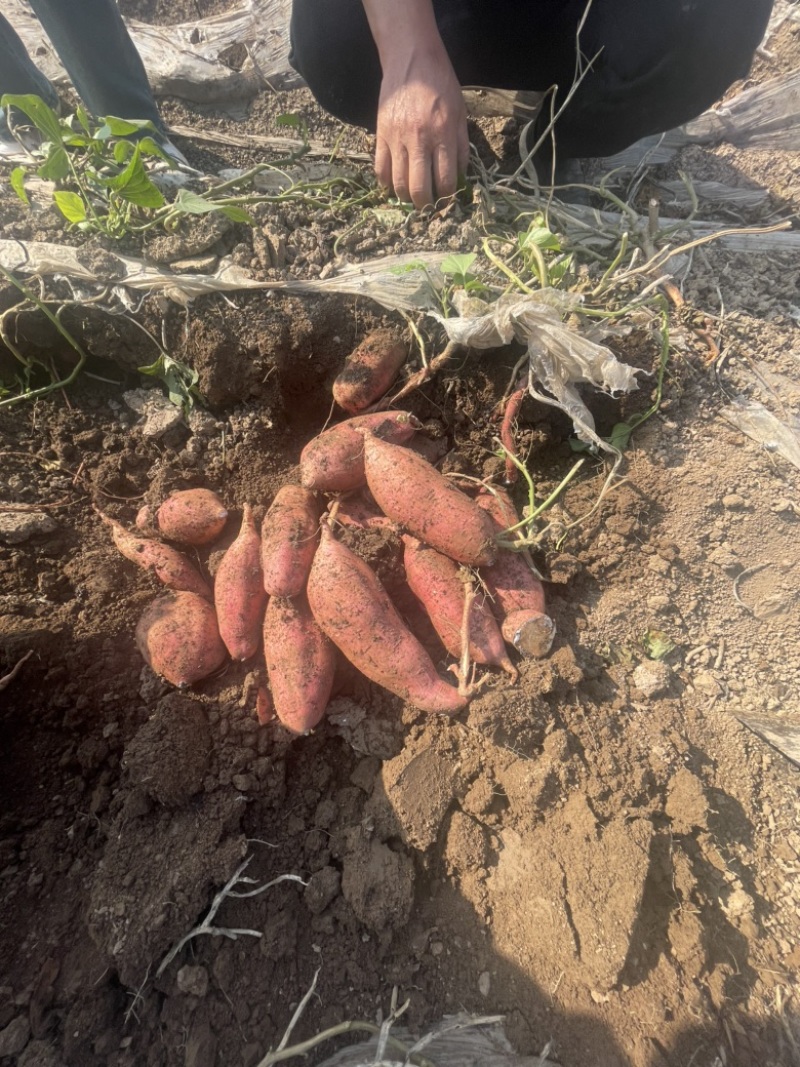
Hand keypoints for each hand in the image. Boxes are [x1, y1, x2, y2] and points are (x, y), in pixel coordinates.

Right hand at [374, 47, 468, 209]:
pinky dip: (386, 182)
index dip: (447, 197)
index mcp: (443, 135)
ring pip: (398, 183)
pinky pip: (380, 168)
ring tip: (411, 196)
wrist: (411, 58)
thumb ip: (461, 145)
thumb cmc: (441, 84)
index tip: (447, 200)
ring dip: (405, 197)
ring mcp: (398, 138)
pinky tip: (393, 184)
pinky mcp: (381, 134)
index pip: (445, 181)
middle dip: (425, 204)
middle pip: (419, 188)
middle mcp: (420, 140)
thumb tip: (460, 176)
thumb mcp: (460, 112)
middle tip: (428, 205)